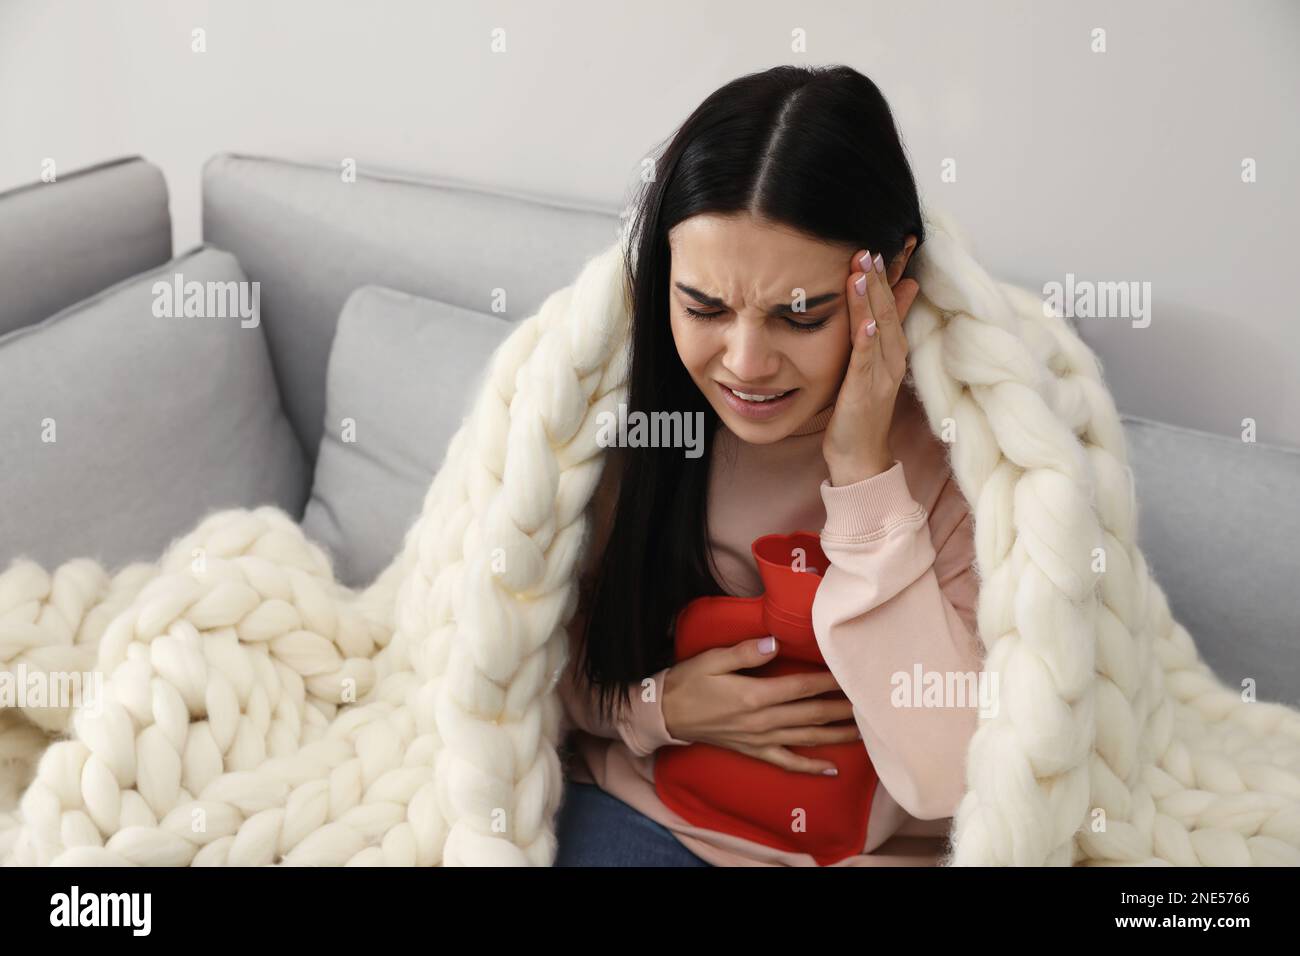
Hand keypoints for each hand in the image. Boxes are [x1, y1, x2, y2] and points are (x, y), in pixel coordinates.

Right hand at [661, 637, 861, 774]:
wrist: (666, 714)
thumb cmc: (689, 682)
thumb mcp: (712, 660)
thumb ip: (745, 653)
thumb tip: (775, 643)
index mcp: (754, 696)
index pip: (801, 688)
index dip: (828, 681)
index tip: (851, 674)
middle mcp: (762, 722)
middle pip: (811, 715)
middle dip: (842, 709)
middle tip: (869, 703)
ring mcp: (760, 740)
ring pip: (806, 739)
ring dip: (836, 735)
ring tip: (863, 731)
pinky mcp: (755, 751)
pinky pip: (787, 763)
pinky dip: (811, 767)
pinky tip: (832, 767)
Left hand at [822, 249, 920, 486]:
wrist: (859, 454)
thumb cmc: (860, 407)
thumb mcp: (872, 358)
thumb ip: (886, 325)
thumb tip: (905, 286)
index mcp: (892, 346)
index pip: (894, 300)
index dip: (892, 270)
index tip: (889, 239)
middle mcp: (892, 356)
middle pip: (889, 308)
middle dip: (880, 276)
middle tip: (869, 244)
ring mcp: (882, 374)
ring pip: (879, 329)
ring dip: (872, 299)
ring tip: (863, 270)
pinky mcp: (866, 392)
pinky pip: (867, 362)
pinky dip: (867, 340)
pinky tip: (865, 322)